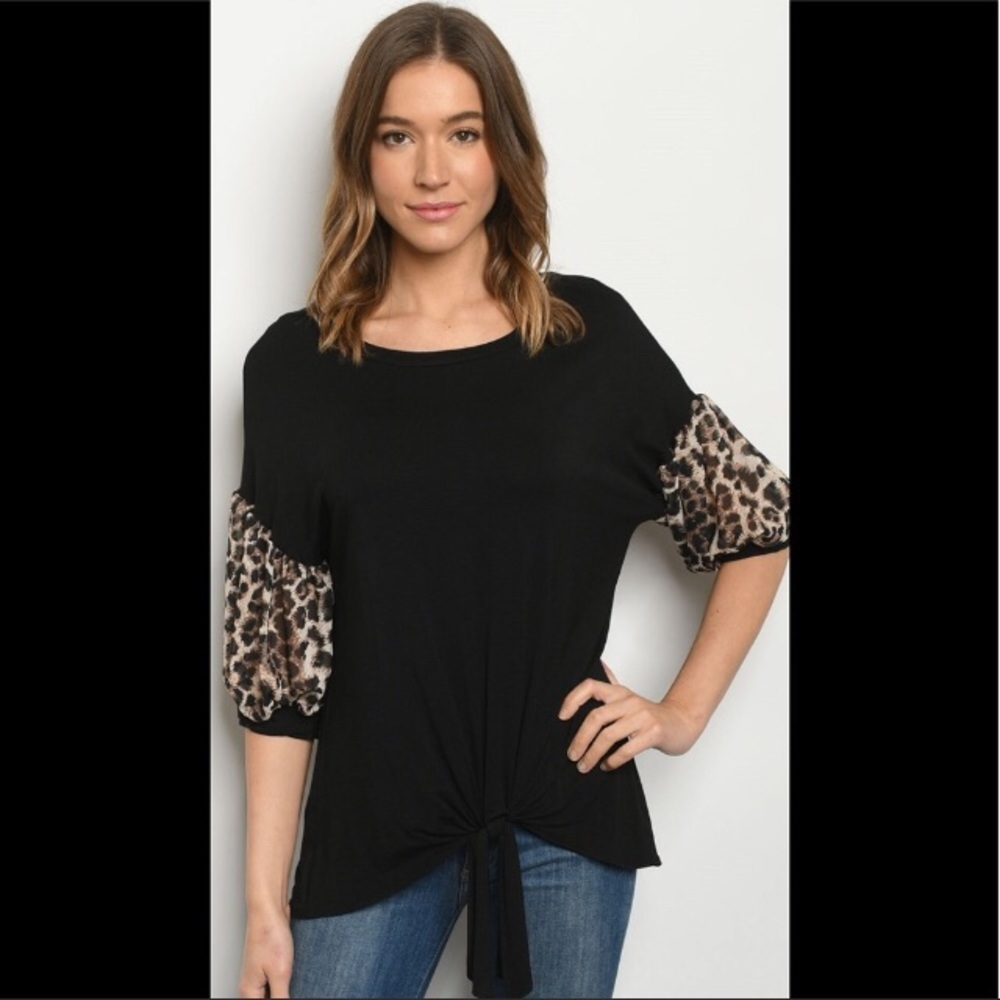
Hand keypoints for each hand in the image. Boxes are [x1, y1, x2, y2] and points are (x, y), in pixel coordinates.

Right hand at [239, 904, 293, 998]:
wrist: (269, 909)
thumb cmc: (269, 934)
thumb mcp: (280, 973)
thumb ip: (280, 997)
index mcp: (249, 992)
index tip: (287, 994)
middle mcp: (251, 985)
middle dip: (282, 996)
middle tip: (291, 986)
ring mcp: (258, 974)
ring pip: (272, 992)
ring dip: (284, 990)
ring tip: (293, 979)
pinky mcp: (267, 964)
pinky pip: (275, 980)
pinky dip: (285, 980)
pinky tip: (294, 975)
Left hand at [557, 661, 702, 772]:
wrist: (682, 722)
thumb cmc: (650, 715)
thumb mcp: (628, 698)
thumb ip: (611, 687)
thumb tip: (598, 666)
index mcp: (620, 692)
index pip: (590, 686)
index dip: (572, 699)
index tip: (561, 717)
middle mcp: (629, 702)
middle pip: (595, 717)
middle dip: (580, 739)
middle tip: (572, 756)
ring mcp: (642, 717)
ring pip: (608, 736)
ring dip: (592, 754)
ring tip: (584, 766)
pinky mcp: (653, 733)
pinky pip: (626, 749)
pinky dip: (612, 760)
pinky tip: (606, 766)